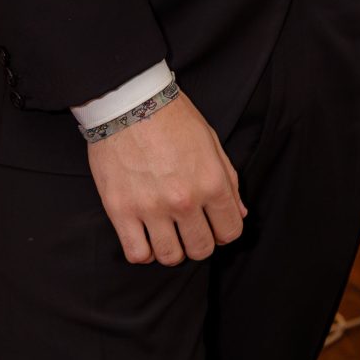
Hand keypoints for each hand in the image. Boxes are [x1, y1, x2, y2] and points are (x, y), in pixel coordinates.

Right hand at [87, 92, 245, 266]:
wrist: (128, 102)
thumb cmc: (172, 118)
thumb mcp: (211, 142)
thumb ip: (228, 180)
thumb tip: (239, 212)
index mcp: (211, 182)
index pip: (230, 231)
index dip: (224, 231)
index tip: (214, 225)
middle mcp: (184, 200)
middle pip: (201, 249)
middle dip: (199, 243)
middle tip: (189, 230)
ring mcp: (151, 208)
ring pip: (170, 256)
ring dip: (172, 250)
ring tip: (166, 234)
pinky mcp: (120, 210)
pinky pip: (136, 253)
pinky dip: (143, 252)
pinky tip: (144, 237)